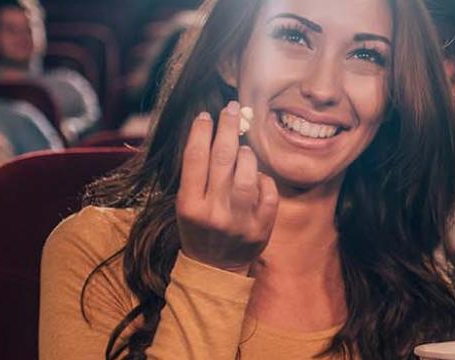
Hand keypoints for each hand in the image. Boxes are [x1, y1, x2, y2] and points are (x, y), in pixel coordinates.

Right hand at [176, 102, 279, 274]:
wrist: (215, 268)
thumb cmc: (199, 228)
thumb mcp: (186, 204)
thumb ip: (197, 175)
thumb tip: (211, 133)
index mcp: (189, 205)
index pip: (195, 158)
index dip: (201, 131)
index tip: (206, 115)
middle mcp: (213, 212)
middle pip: (222, 160)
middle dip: (228, 128)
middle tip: (232, 109)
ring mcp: (239, 222)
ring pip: (248, 175)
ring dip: (247, 154)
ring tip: (243, 147)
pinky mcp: (261, 229)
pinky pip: (268, 193)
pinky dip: (264, 179)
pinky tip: (258, 175)